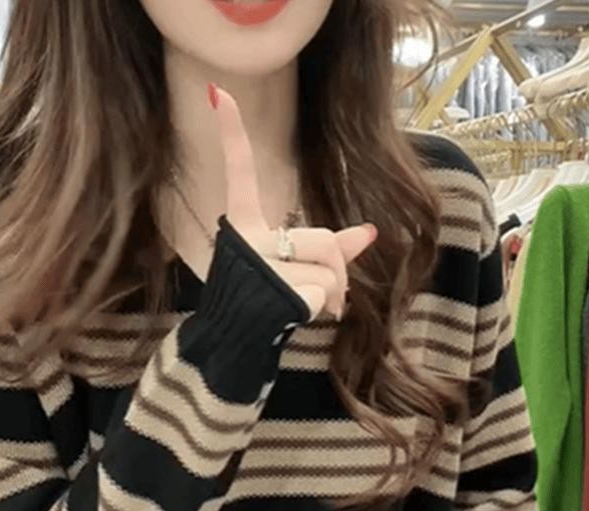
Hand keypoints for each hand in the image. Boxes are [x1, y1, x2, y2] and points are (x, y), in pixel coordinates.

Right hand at [211, 84, 376, 320]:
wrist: (237, 340)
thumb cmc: (266, 302)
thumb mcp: (293, 267)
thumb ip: (329, 248)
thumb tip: (370, 232)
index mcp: (244, 227)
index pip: (239, 174)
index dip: (231, 135)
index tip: (219, 93)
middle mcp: (248, 241)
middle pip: (323, 239)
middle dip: (338, 270)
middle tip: (332, 294)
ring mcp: (260, 266)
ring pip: (329, 267)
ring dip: (333, 292)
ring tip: (314, 305)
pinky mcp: (276, 291)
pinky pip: (323, 289)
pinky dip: (324, 305)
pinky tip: (303, 314)